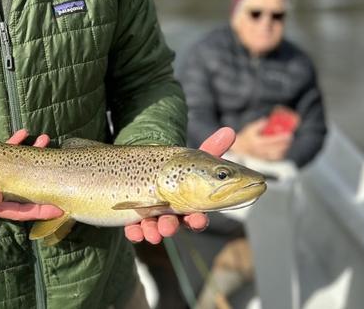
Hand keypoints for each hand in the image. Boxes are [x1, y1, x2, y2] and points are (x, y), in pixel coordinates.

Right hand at [0, 129, 62, 220]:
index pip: (20, 210)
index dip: (40, 211)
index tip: (59, 208)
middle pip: (25, 188)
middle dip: (43, 178)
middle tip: (60, 165)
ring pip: (18, 168)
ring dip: (32, 154)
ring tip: (45, 139)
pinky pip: (5, 154)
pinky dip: (15, 144)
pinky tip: (24, 132)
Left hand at [124, 127, 235, 243]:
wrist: (149, 170)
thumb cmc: (177, 170)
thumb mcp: (193, 160)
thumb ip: (212, 149)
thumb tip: (230, 130)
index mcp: (189, 206)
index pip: (196, 216)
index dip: (198, 220)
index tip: (198, 219)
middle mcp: (172, 215)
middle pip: (173, 225)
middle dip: (171, 227)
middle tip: (167, 228)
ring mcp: (153, 219)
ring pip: (154, 229)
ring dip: (153, 231)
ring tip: (151, 230)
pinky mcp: (135, 221)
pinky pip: (134, 230)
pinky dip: (134, 232)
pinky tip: (133, 231)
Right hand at [232, 118, 292, 160]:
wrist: (239, 148)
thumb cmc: (245, 138)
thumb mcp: (250, 128)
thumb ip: (259, 124)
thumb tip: (268, 120)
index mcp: (257, 142)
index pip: (273, 140)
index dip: (282, 137)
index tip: (288, 134)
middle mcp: (260, 150)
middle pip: (277, 148)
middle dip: (285, 142)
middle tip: (290, 137)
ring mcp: (262, 156)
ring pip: (277, 154)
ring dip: (283, 148)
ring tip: (287, 143)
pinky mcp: (263, 159)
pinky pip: (274, 158)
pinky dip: (280, 154)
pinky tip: (282, 149)